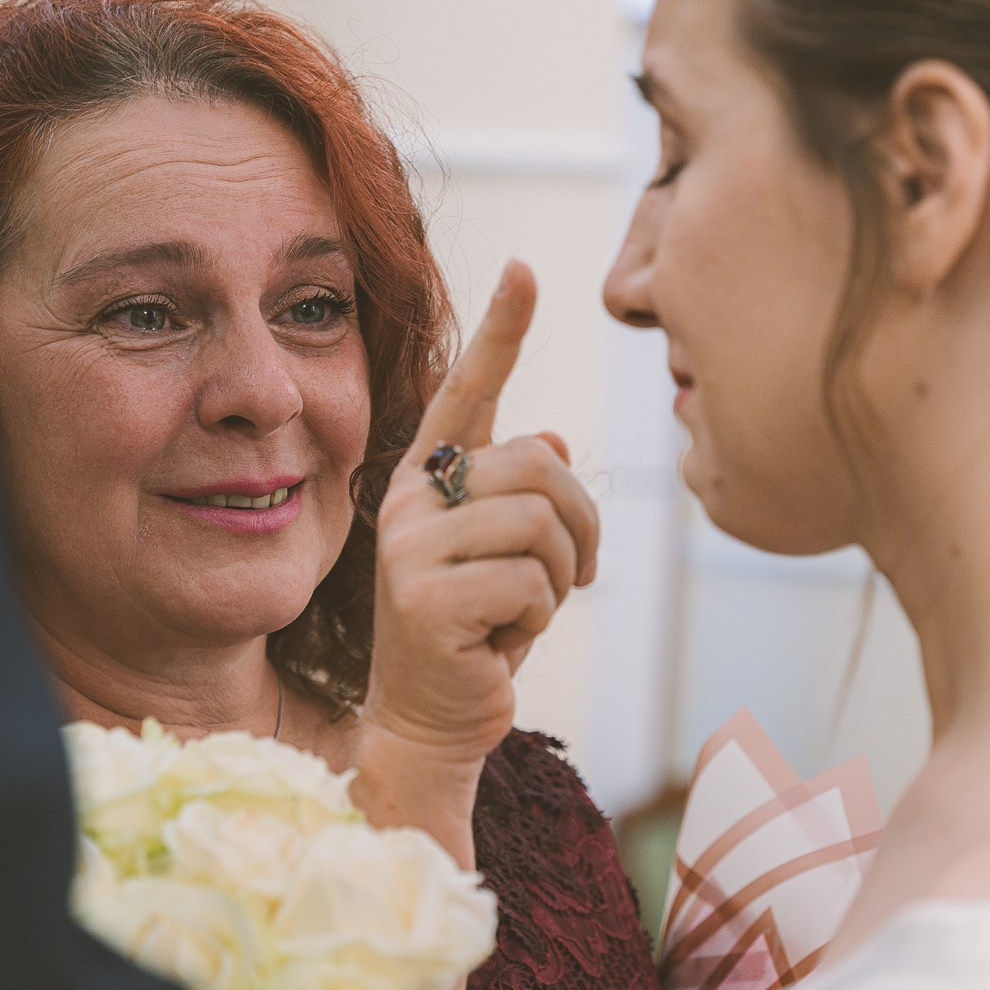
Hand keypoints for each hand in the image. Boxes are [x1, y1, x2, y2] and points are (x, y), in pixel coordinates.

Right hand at [354, 262, 599, 855]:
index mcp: (428, 479)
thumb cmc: (477, 636)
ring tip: (523, 612)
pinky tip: (500, 643)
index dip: (502, 328)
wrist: (432, 722)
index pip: (468, 389)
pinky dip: (537, 618)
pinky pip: (529, 581)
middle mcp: (410, 501)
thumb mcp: (511, 559)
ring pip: (541, 523)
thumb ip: (523, 497)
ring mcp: (410, 548)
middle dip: (579, 527)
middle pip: (539, 466)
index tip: (526, 267)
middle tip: (570, 579)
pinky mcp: (424, 598)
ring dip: (558, 579)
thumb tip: (554, 437)